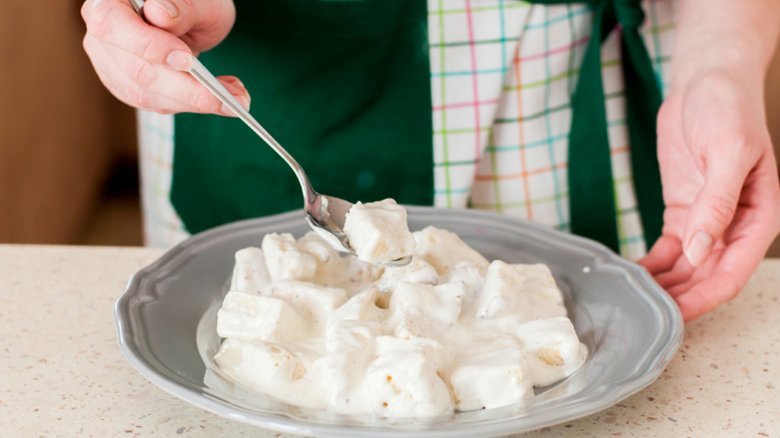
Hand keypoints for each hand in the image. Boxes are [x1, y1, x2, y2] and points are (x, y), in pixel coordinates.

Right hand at [81, 0, 248, 115]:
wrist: (188, 14)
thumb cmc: (192, 2)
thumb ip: (182, 4)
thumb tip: (160, 14)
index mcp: (109, 1)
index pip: (113, 25)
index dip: (150, 46)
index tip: (188, 60)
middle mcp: (101, 33)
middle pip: (135, 69)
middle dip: (187, 88)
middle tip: (230, 96)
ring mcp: (110, 62)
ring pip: (145, 94)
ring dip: (194, 101)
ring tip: (236, 98)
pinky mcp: (125, 85)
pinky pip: (154, 103)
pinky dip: (189, 105)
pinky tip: (218, 100)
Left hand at [640, 69, 779, 320]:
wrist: (705, 81)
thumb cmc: (728, 108)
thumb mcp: (727, 153)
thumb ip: (716, 203)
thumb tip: (699, 251)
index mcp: (760, 217)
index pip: (733, 271)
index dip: (705, 297)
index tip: (676, 314)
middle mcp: (736, 225)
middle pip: (708, 277)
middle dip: (681, 298)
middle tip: (646, 314)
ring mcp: (708, 220)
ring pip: (687, 269)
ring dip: (665, 286)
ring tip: (635, 298)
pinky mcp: (684, 212)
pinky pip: (669, 250)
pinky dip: (653, 264)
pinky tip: (634, 274)